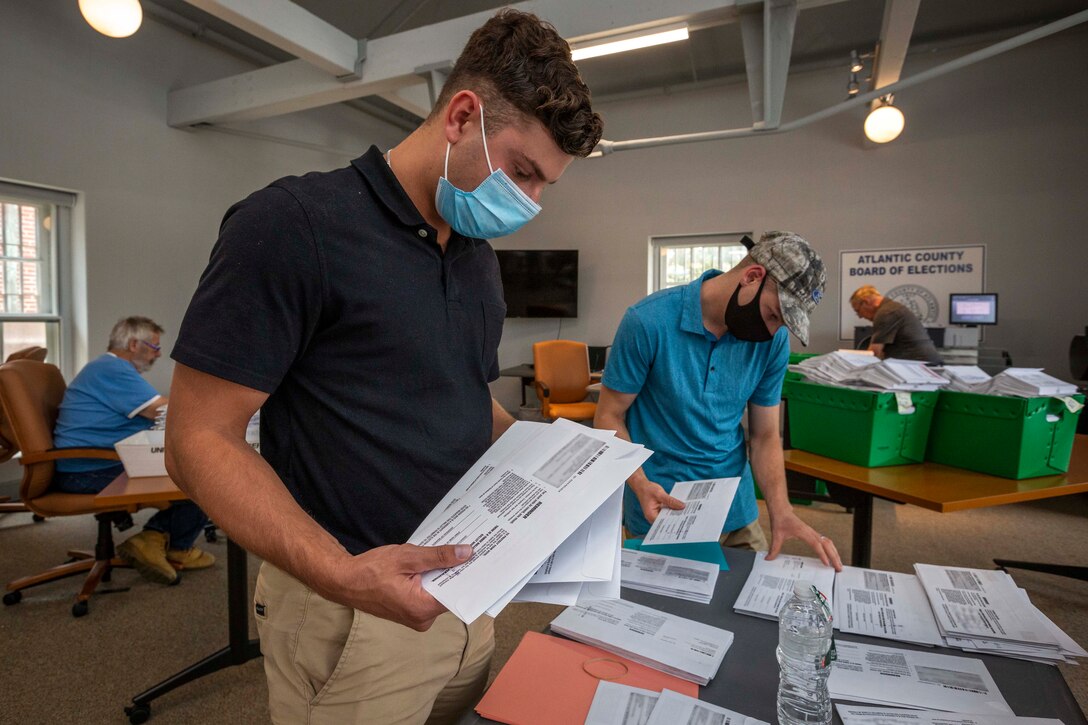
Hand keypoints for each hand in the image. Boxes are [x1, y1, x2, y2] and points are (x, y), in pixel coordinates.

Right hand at [323, 543, 472, 630]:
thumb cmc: (371, 570)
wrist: (344, 581)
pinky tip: (436, 562)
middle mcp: (422, 619)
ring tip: (455, 552)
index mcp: (422, 609)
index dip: (469, 576)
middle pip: (450, 594)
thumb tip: (466, 553)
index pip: (457, 594)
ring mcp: (416, 618)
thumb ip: (438, 556)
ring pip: (439, 594)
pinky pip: (429, 595)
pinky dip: (433, 580)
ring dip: (444, 575)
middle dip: (458, 572)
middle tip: (471, 550)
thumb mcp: (408, 557)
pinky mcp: (410, 612)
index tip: (482, 560)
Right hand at [632, 480, 684, 523]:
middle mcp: (653, 517)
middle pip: (667, 521)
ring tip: (686, 512)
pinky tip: (680, 508)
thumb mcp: (660, 494)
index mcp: (651, 516)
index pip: (665, 523)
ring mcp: (656, 515)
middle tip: (688, 515)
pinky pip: (668, 512)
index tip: (684, 519)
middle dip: (677, 518)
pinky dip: (673, 510)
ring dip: (675, 514)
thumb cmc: (647, 490)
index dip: (674, 522)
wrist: (642, 486)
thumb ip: (671, 501)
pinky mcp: (659, 511)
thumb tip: (682, 506)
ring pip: (668, 517)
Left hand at [766, 510, 842, 570]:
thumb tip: (768, 559)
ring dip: (835, 553)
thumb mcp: (776, 535)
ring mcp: (813, 532)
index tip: (826, 563)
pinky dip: (831, 549)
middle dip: (834, 556)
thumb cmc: (780, 521)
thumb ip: (774, 548)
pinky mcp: (813, 533)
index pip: (816, 544)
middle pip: (827, 544)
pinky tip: (833, 556)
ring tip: (839, 564)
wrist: (782, 511)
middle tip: (838, 568)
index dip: (822, 554)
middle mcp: (811, 532)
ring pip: (828, 542)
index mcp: (803, 532)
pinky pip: (825, 541)